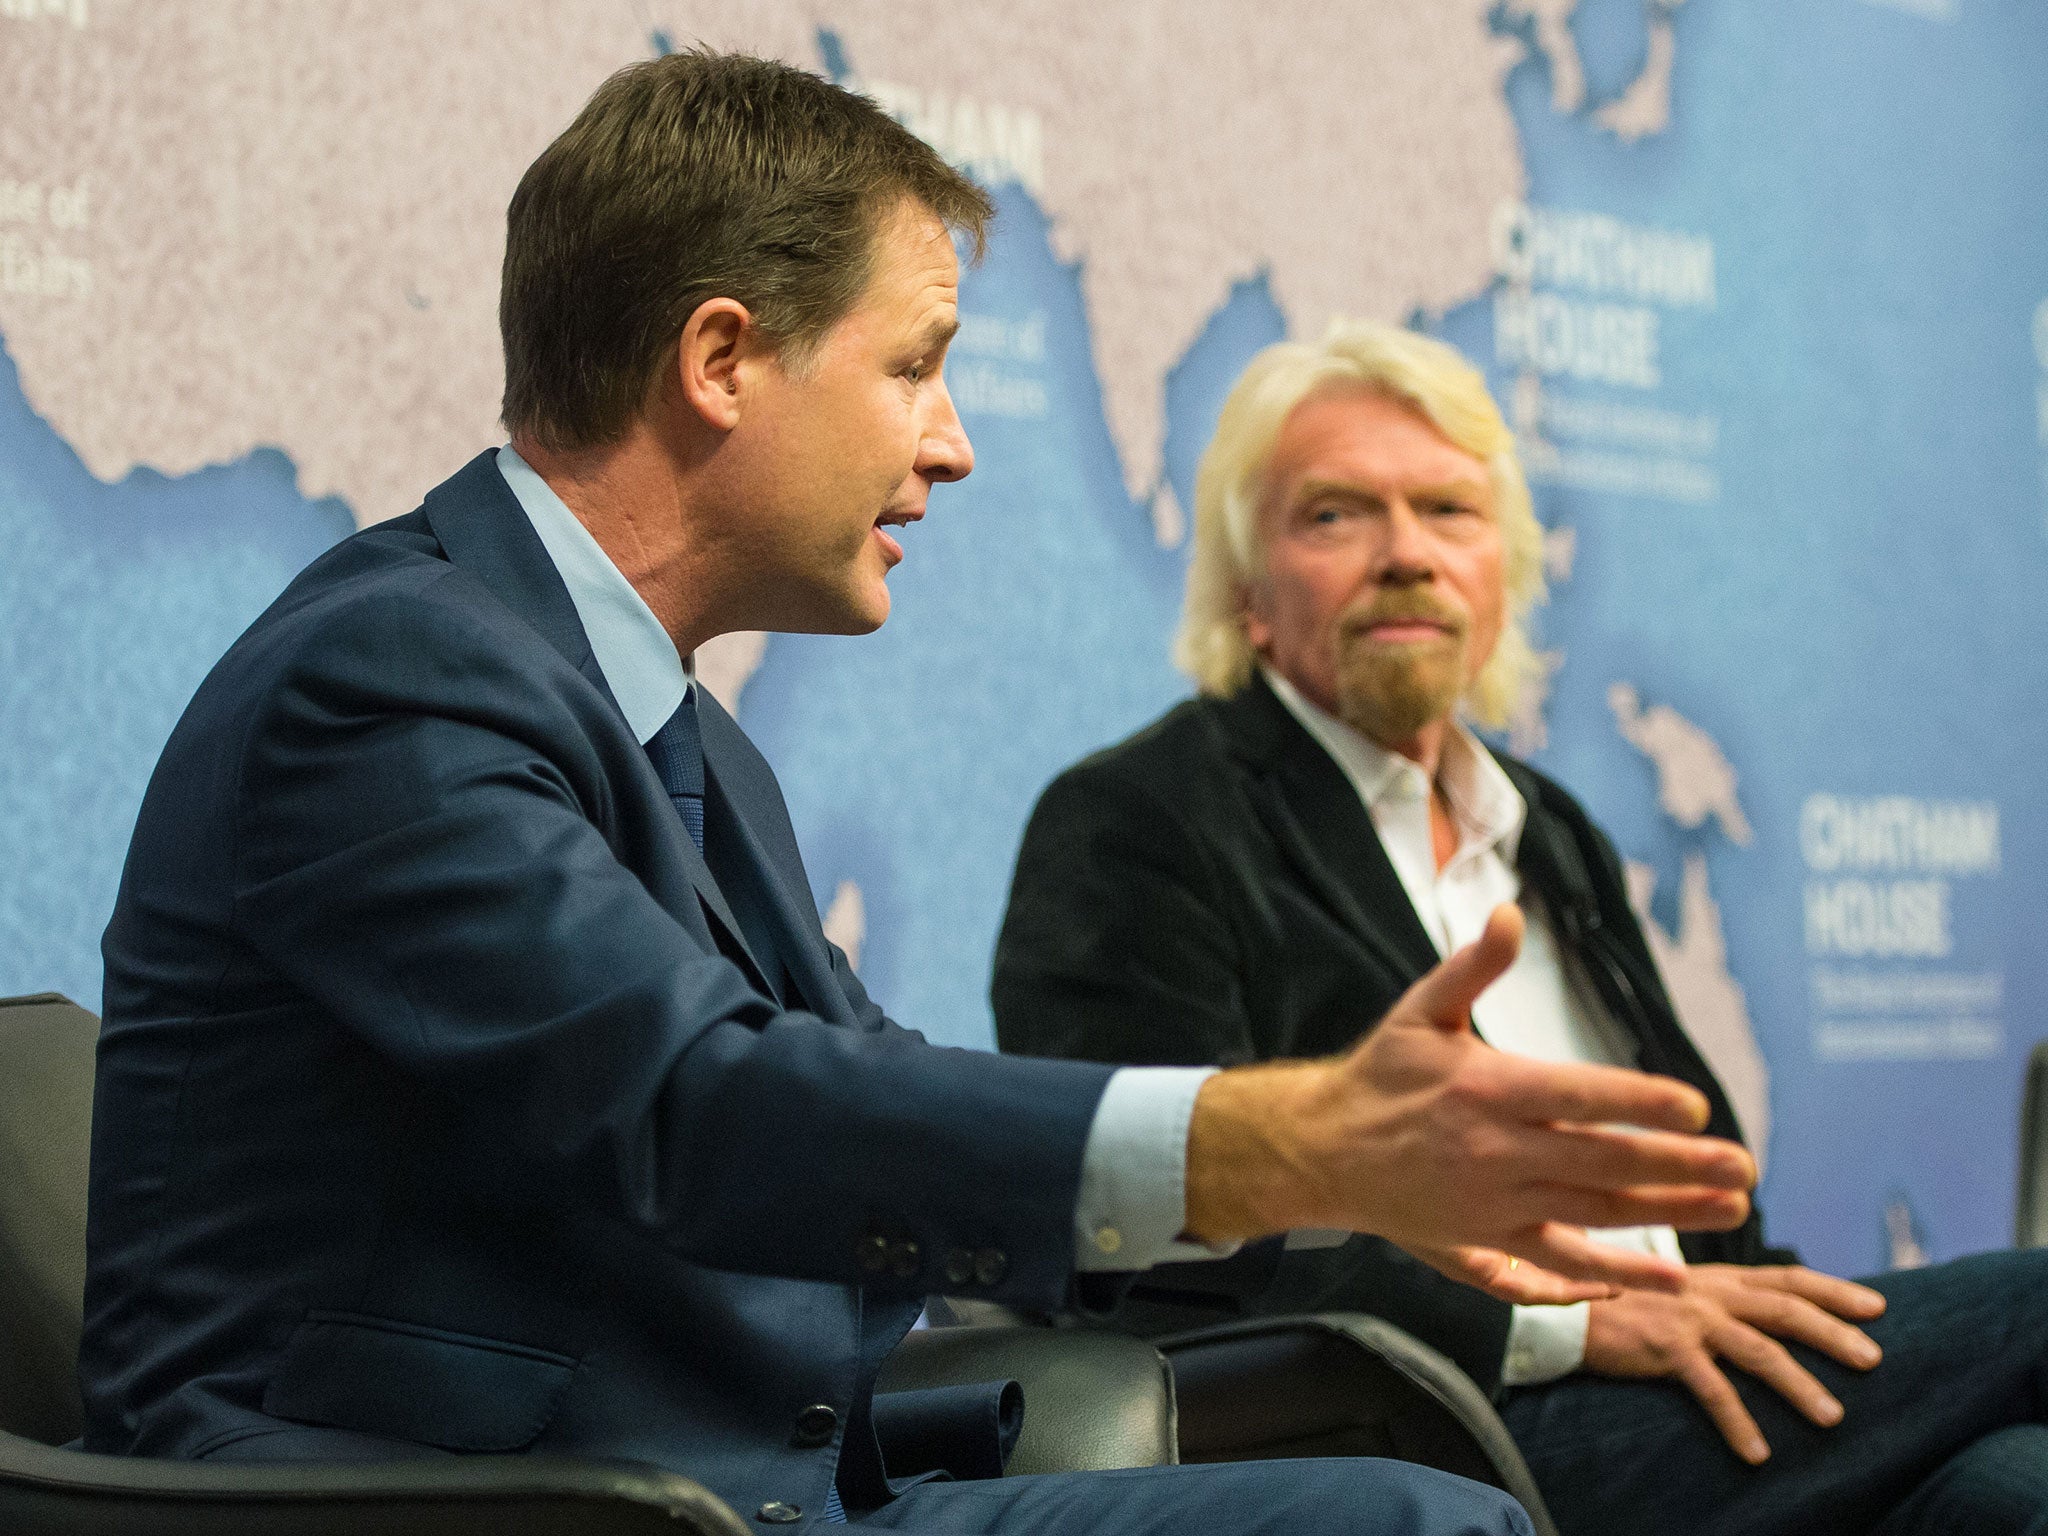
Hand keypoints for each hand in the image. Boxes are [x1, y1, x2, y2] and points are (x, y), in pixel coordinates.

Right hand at [1183, 904, 1755, 1300]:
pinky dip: (1614, 1276)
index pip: (1576, 1097)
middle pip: (1601, 1162)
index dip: (1638, 1103)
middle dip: (1677, 1166)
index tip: (1696, 1107)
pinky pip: (1560, 1264)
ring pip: (1595, 1213)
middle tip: (1742, 1164)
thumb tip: (1510, 914)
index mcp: (1486, 1090)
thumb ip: (1472, 966)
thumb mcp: (1420, 1010)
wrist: (1322, 1152)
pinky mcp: (1490, 1243)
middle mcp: (1495, 1152)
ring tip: (1731, 1205)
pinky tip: (1668, 1277)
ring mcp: (1496, 1205)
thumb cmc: (1380, 1075)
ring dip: (1669, 1213)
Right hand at [1583, 1263, 1886, 1463]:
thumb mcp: (1684, 1293)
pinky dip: (1738, 1422)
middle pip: (1785, 1309)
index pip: (1788, 1278)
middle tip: (1874, 1359)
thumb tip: (1774, 1316)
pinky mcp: (1668, 1348)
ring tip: (1832, 1417)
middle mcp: (1711, 1292)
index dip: (1834, 1290)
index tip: (1878, 1306)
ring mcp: (1691, 1319)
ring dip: (1800, 1384)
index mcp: (1720, 1278)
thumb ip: (1726, 1299)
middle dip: (1833, 1332)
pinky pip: (1713, 1390)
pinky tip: (1757, 1453)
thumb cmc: (1631, 1306)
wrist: (1573, 1312)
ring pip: (1759, 1351)